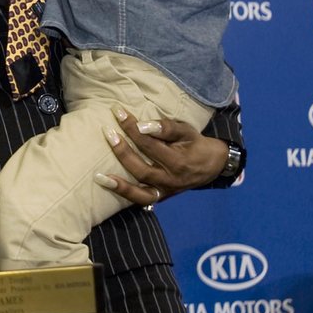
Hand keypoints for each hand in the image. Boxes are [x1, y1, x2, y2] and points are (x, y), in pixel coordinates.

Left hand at [97, 107, 228, 205]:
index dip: (132, 127)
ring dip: (119, 185)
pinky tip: (109, 186)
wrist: (213, 165)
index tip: (117, 112)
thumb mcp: (186, 131)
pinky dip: (126, 195)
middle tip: (107, 132)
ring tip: (98, 176)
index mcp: (179, 162)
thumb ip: (166, 128)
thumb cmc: (195, 144)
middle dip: (122, 151)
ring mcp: (166, 191)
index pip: (150, 144)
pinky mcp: (162, 197)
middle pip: (142, 169)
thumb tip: (143, 125)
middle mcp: (171, 180)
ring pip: (140, 192)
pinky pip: (143, 200)